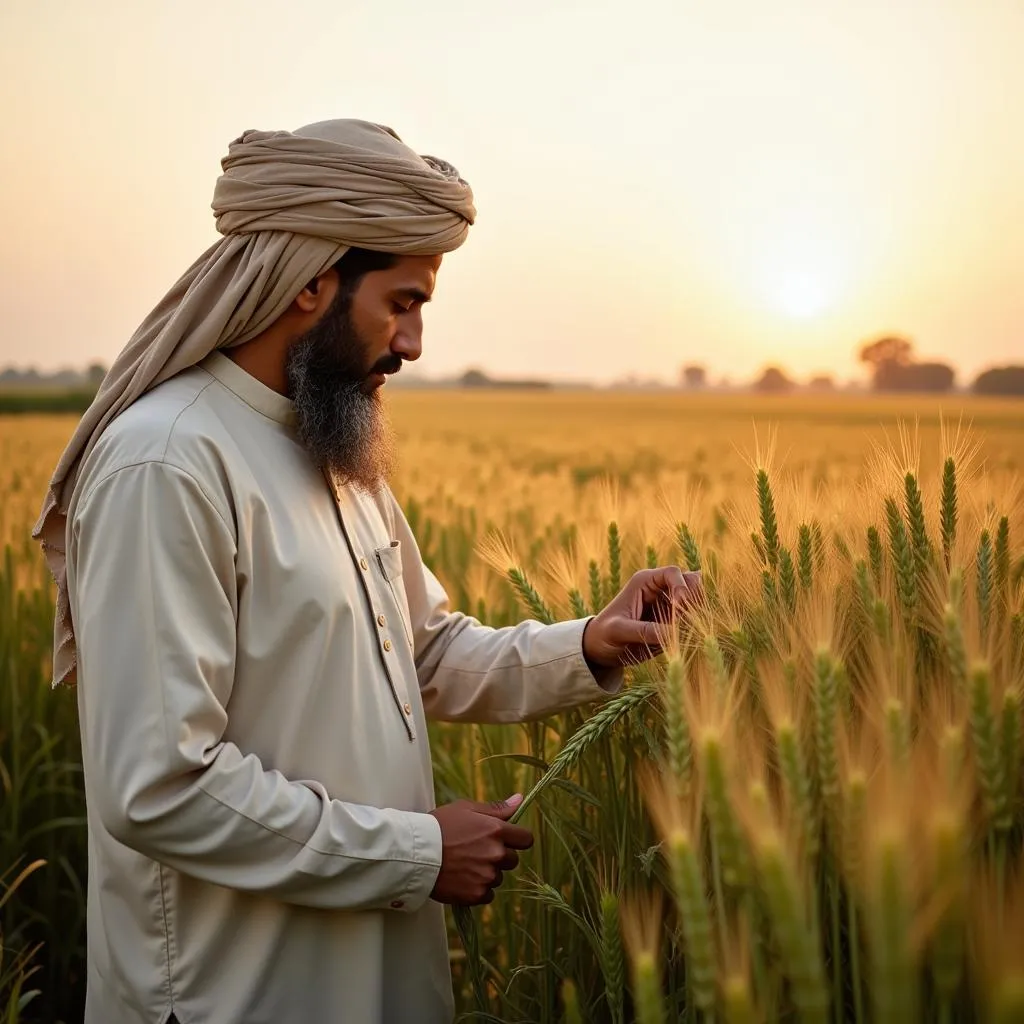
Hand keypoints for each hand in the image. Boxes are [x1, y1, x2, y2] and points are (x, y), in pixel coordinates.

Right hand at [428, 794, 533, 905]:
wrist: (416, 854)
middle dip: (500, 856)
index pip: (526, 839)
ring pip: (498, 877)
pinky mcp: (477, 894)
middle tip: (477, 852)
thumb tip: (520, 799)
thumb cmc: (439, 826)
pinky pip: (487, 894)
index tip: (507, 840)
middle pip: (512, 860)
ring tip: (464, 865)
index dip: (518, 840)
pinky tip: (462, 879)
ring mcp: (487, 876)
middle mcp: (496, 854)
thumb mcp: (466, 809)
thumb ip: (497, 808)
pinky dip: (478, 889)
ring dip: (487, 873)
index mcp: (496, 831)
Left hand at [582, 566, 701, 668]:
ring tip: (683, 630)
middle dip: (693, 600)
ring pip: (696, 600)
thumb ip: (645, 630)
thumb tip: (674, 633)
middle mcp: (660, 589)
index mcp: (645, 581)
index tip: (679, 607)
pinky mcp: (673, 622)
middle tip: (684, 620)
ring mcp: (669, 605)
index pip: (673, 572)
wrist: (602, 649)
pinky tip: (685, 637)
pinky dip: (695, 626)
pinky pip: (693, 619)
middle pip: (691, 582)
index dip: (681, 587)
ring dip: (696, 613)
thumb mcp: (620, 631)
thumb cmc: (604, 634)